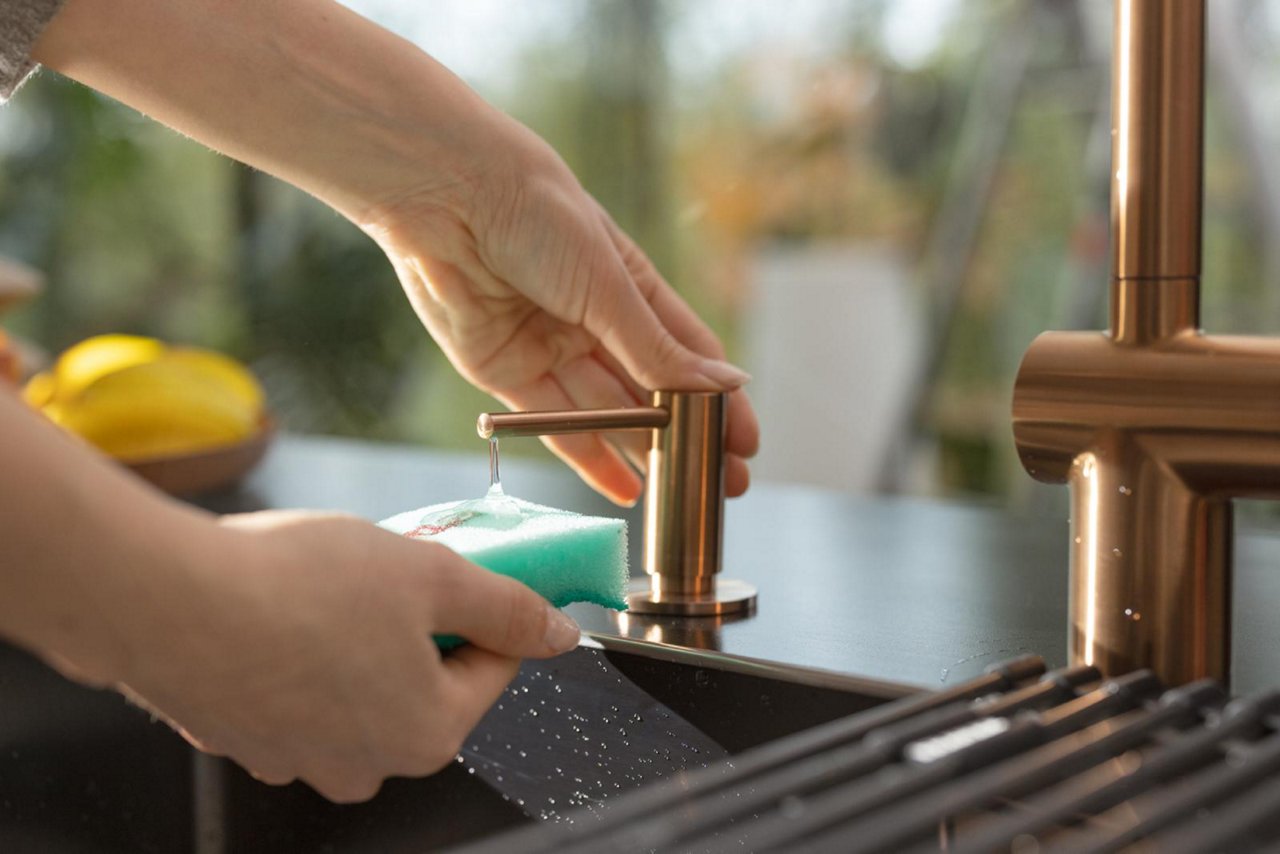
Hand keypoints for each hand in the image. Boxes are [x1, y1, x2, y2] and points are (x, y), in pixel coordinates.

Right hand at [112, 510, 579, 803]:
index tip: (465, 570)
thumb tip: (559, 634)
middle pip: (427, 681)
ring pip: (362, 685)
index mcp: (427, 735)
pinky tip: (283, 611)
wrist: (165, 599)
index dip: (485, 607)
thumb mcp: (431, 574)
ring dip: (361, 637)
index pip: (493, 668)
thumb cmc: (297, 586)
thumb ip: (508, 606)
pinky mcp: (245, 738)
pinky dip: (304, 652)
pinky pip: (301, 690)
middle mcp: (367, 766)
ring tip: (329, 587)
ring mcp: (299, 760)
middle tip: (393, 571)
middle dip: (419, 624)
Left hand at [361, 118, 759, 505]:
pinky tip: (626, 488)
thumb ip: (659, 349)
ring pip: (607, 413)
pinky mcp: (504, 370)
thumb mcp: (609, 286)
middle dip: (688, 437)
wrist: (447, 196)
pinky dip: (590, 458)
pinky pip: (554, 423)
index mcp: (628, 284)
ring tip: (683, 495)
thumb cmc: (539, 216)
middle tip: (724, 484)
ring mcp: (549, 347)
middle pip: (650, 391)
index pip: (687, 352)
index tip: (746, 441)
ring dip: (645, 454)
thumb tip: (727, 386)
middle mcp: (591, 318)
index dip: (718, 397)